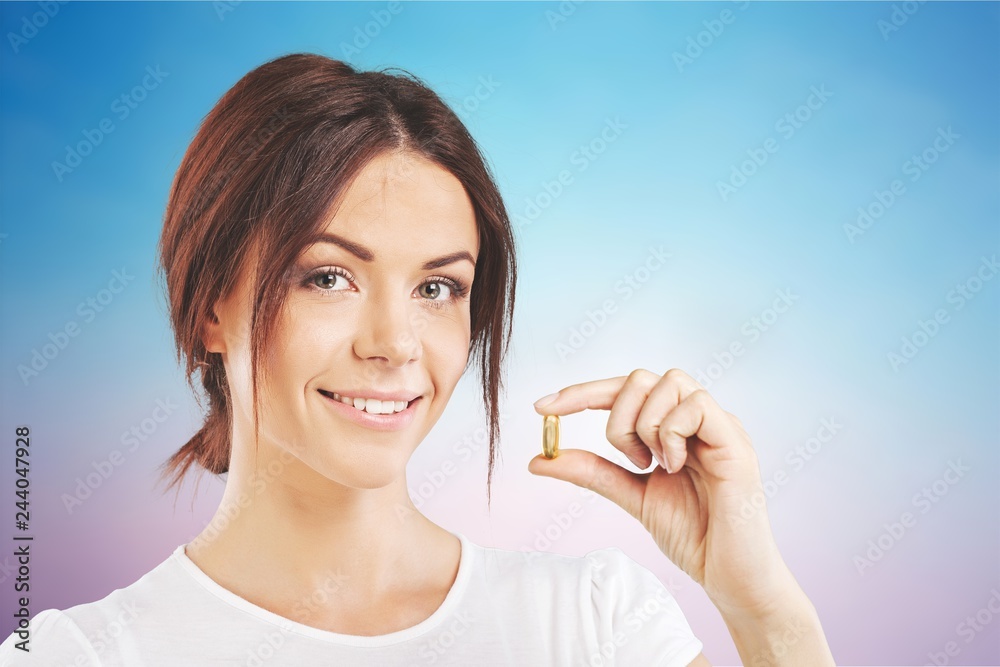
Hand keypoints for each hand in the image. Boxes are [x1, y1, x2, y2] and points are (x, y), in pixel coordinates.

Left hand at [527, 368, 798, 618]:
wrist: (729, 576)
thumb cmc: (693, 535)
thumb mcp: (631, 496)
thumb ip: (592, 472)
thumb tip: (541, 458)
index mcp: (674, 426)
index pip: (623, 390)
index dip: (581, 393)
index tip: (542, 408)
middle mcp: (697, 417)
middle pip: (640, 378)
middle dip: (616, 415)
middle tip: (630, 459)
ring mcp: (718, 424)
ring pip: (668, 382)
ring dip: (645, 425)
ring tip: (657, 465)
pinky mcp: (735, 439)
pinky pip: (696, 405)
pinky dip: (673, 433)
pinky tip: (677, 466)